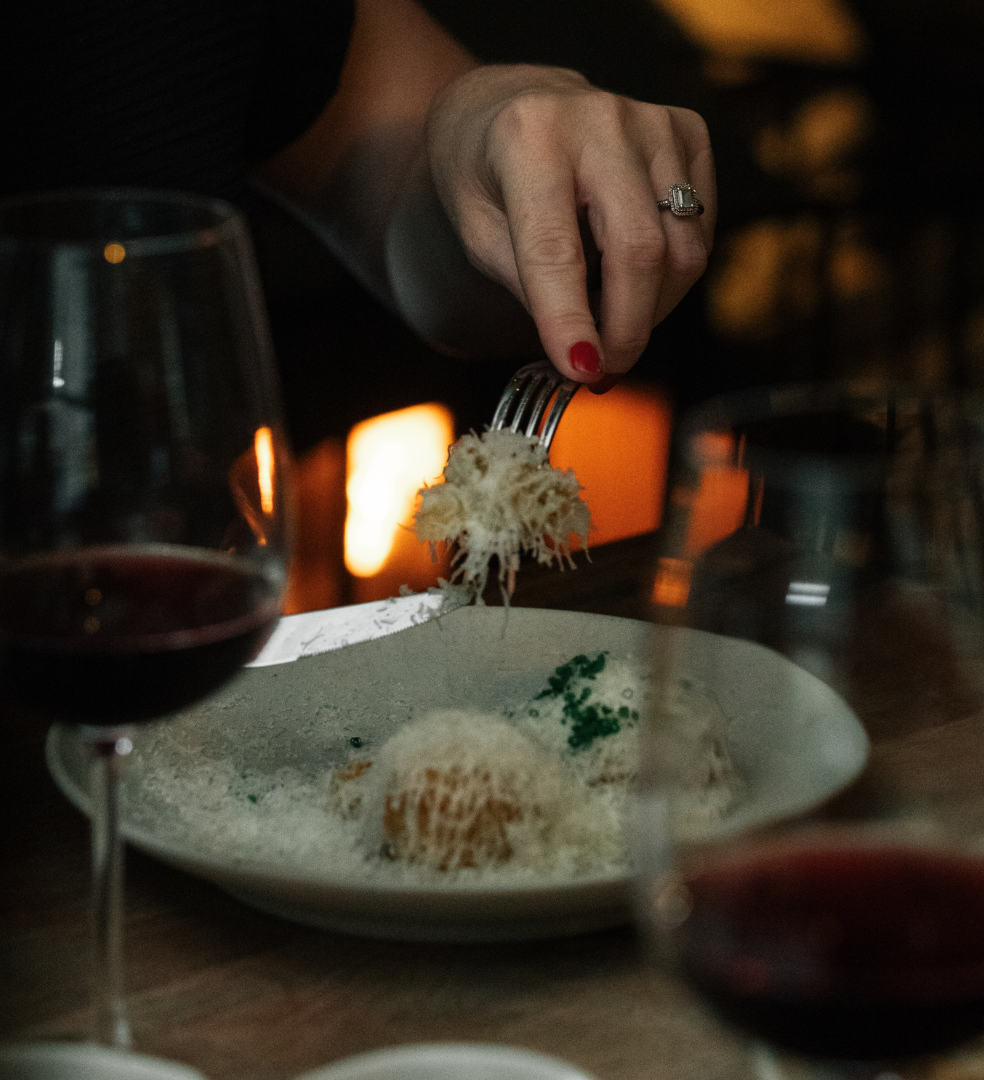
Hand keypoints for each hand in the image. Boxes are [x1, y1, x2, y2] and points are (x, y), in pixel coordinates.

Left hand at [426, 65, 715, 385]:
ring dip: (652, 308)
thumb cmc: (485, 171)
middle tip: (605, 369)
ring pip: (682, 248)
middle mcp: (598, 121)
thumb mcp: (476, 230)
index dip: (571, 319)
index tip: (581, 370)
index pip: (557, 249)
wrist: (508, 101)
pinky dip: (673, 273)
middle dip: (627, 328)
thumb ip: (527, 285)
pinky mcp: (686, 131)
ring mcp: (651, 122)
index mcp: (528, 139)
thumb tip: (583, 351)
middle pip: (640, 250)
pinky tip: (634, 276)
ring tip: (614, 323)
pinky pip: (700, 229)